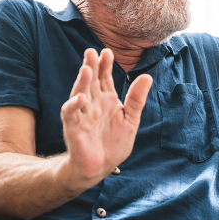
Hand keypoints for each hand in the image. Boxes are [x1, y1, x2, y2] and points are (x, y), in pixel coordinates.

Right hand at [60, 48, 151, 187]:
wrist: (101, 167)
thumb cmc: (114, 143)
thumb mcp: (130, 119)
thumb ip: (136, 99)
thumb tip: (147, 76)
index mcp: (106, 100)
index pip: (104, 78)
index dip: (105, 65)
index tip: (108, 52)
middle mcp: (92, 104)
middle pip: (90, 82)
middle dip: (91, 67)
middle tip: (91, 52)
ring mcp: (82, 115)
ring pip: (79, 94)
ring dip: (81, 82)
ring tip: (86, 68)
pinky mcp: (73, 128)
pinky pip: (71, 114)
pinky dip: (74, 106)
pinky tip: (81, 98)